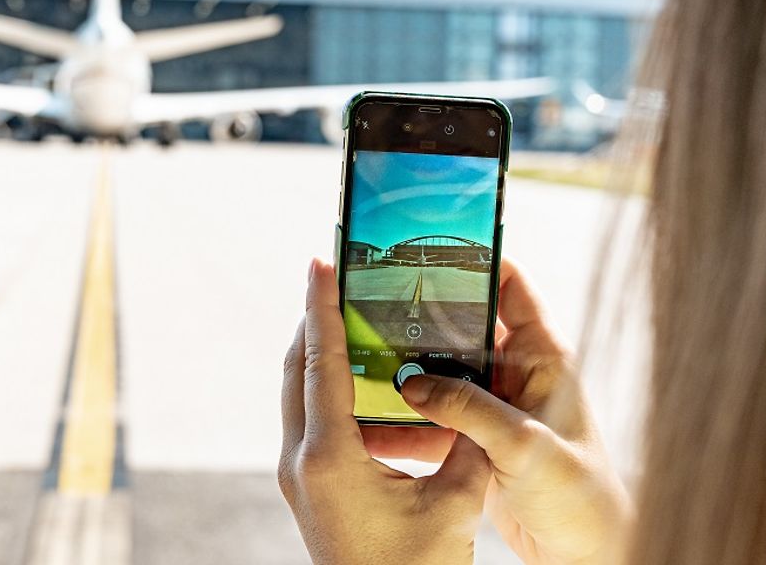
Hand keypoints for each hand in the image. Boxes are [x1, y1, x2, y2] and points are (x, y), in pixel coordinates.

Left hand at [279, 259, 491, 564]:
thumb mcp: (456, 502)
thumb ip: (466, 439)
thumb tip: (467, 389)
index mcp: (331, 457)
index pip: (322, 362)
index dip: (322, 307)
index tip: (319, 262)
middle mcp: (302, 462)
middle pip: (297, 370)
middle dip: (316, 322)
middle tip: (335, 280)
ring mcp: (299, 479)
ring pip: (299, 396)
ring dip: (320, 355)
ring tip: (349, 320)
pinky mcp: (308, 491)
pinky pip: (310, 422)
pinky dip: (329, 390)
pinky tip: (362, 384)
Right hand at [397, 259, 631, 564]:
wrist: (581, 554)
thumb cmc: (580, 495)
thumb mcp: (525, 445)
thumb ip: (468, 409)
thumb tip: (412, 382)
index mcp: (543, 356)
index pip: (510, 286)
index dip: (474, 260)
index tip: (428, 248)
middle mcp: (516, 373)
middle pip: (460, 327)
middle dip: (419, 317)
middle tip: (373, 303)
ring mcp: (492, 406)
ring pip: (438, 374)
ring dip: (403, 372)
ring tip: (358, 358)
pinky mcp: (473, 441)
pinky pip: (429, 419)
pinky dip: (401, 420)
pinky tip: (367, 419)